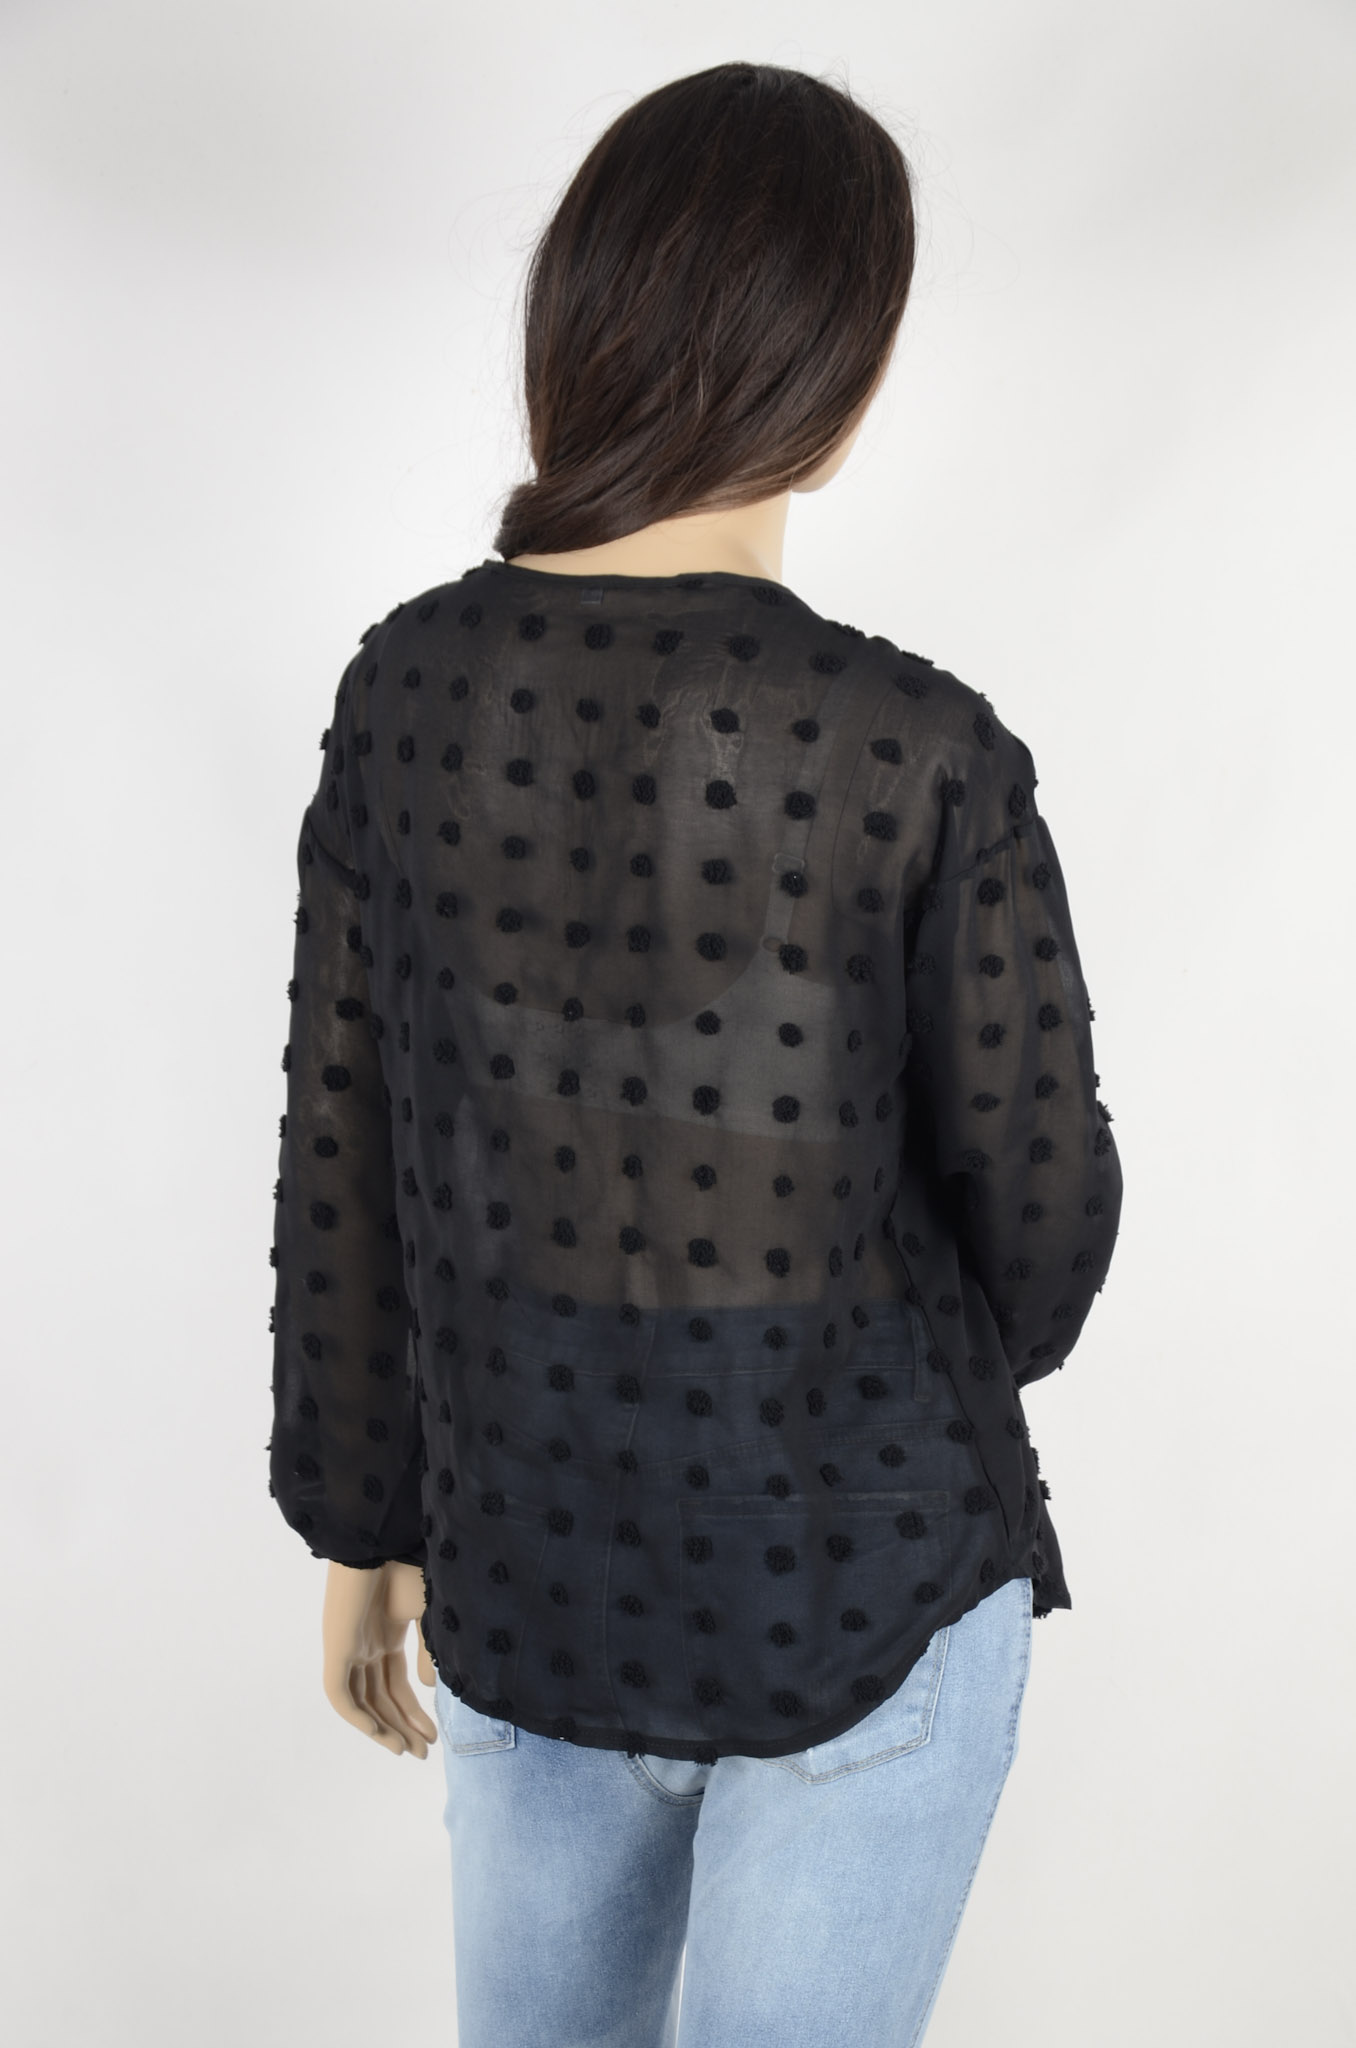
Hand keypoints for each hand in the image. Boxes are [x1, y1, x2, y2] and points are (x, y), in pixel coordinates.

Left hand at [321, 1559, 439, 1756]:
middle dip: (401, 1727)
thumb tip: (430, 1689)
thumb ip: (428, 1653)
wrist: (384, 1539)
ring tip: (404, 1751)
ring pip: (361, 1702)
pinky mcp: (335, 1648)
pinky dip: (356, 1715)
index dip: (414, 1712)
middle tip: (422, 1754)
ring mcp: (349, 1648)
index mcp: (386, 1635)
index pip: (397, 1686)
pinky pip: (340, 1693)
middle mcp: (365, 1645)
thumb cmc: (409, 1568)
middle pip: (381, 1698)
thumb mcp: (428, 1616)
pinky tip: (376, 1733)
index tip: (434, 1736)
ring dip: (382, 1729)